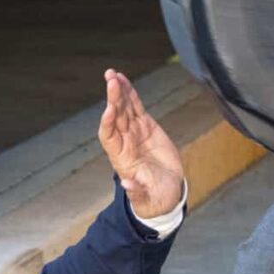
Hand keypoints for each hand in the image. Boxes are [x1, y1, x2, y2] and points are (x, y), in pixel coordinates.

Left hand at [98, 69, 184, 220]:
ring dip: (118, 91)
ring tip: (112, 74)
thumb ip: (136, 192)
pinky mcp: (146, 127)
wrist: (166, 193)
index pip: (109, 136)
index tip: (109, 111)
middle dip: (113, 99)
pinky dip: (130, 94)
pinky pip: (136, 107)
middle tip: (111, 80)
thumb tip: (126, 185)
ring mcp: (134, 132)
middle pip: (115, 117)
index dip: (108, 123)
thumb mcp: (146, 199)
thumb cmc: (154, 198)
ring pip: (124, 108)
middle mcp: (124, 142)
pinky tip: (123, 80)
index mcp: (121, 158)